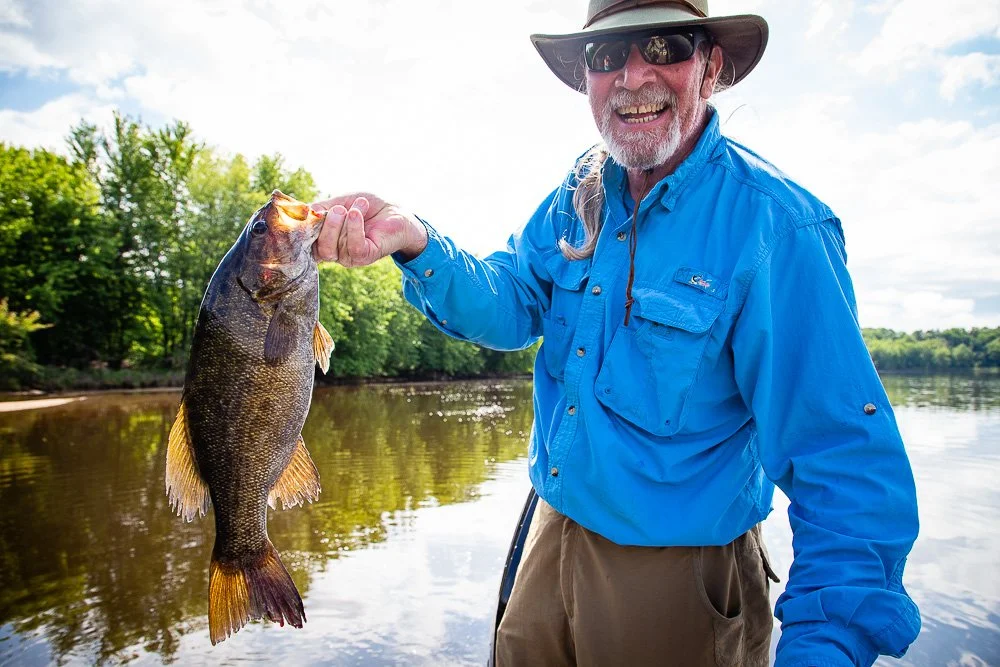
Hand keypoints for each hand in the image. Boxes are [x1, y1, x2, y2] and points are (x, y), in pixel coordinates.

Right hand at [311, 192, 427, 266]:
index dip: (303, 232)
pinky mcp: (365, 257)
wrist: (394, 210)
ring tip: (359, 206)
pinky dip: (354, 228)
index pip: (307, 244)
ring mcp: (349, 257)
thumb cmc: (366, 207)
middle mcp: (335, 252)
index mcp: (325, 240)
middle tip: (338, 208)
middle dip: (327, 225)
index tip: (306, 213)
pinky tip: (358, 214)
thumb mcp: (340, 202)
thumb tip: (304, 212)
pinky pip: (353, 247)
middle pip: (319, 248)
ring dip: (345, 221)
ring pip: (334, 247)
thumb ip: (321, 208)